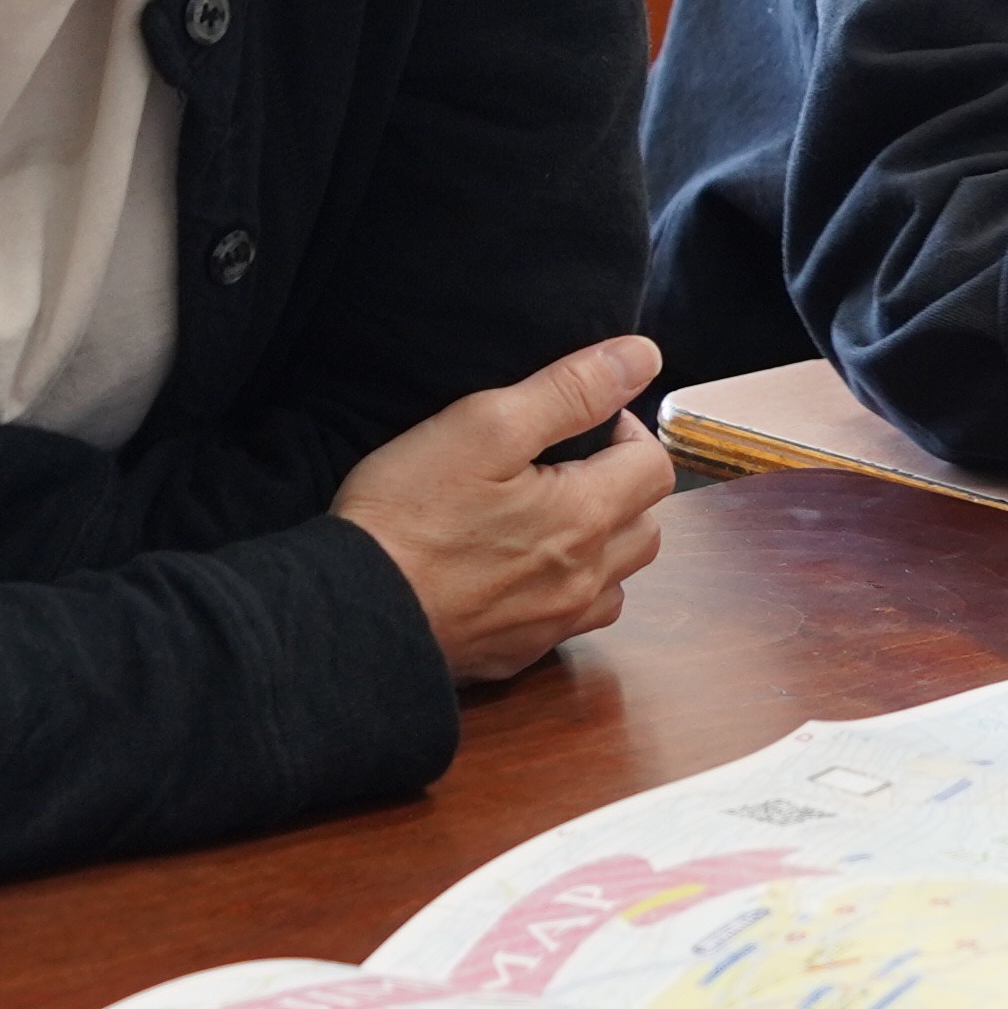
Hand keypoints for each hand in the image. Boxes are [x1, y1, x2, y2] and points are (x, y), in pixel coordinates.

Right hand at [336, 335, 681, 683]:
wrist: (353, 613)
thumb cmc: (408, 516)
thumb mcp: (484, 426)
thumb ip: (570, 390)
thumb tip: (642, 357)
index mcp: (586, 515)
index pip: (654, 465)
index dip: (626, 432)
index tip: (582, 424)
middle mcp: (585, 577)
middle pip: (646, 525)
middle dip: (622, 487)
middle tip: (566, 466)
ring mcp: (555, 621)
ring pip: (617, 579)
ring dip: (603, 545)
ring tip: (548, 517)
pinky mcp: (520, 651)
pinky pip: (572, 620)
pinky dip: (568, 591)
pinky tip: (523, 571)